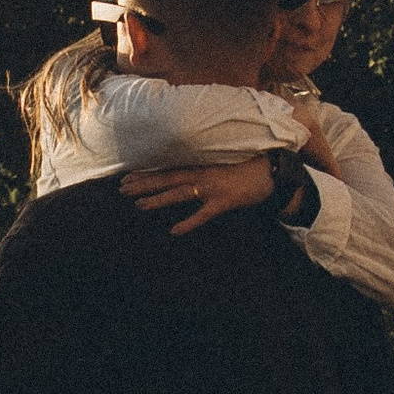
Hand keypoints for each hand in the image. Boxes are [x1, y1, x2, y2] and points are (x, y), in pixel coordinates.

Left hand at [121, 156, 274, 233]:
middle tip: (121, 189)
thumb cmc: (247, 165)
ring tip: (138, 205)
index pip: (167, 168)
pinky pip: (203, 214)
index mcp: (200, 164)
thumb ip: (203, 167)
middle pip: (166, 179)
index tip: (126, 176)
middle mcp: (201, 174)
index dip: (146, 173)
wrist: (272, 170)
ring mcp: (211, 187)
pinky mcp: (223, 202)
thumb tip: (185, 174)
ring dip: (158, 199)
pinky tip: (174, 231)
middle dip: (143, 184)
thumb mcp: (221, 162)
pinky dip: (189, 223)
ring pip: (179, 194)